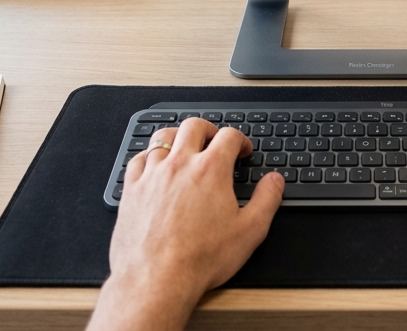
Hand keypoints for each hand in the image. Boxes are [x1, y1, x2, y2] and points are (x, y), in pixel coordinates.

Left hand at [87, 120, 283, 330]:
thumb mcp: (250, 231)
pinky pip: (137, 160)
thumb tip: (275, 181)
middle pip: (194, 126)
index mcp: (211, 169)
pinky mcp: (131, 190)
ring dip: (177, 137)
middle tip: (214, 140)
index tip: (242, 151)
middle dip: (208, 129)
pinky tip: (153, 166)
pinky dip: (148, 157)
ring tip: (184, 147)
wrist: (156, 280)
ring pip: (163, 137)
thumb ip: (266, 200)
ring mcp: (152, 175)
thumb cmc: (200, 259)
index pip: (229, 136)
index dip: (240, 140)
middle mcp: (180, 164)